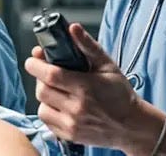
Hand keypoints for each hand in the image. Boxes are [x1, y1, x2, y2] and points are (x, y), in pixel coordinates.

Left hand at [24, 23, 139, 149]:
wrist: (131, 124)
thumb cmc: (120, 93)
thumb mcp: (107, 65)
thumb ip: (87, 46)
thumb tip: (72, 28)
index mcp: (85, 87)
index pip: (50, 74)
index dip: (36, 65)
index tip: (34, 59)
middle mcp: (77, 108)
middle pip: (42, 90)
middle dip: (41, 79)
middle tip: (49, 73)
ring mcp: (72, 125)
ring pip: (42, 107)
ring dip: (45, 96)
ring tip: (58, 91)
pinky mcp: (70, 136)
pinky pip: (47, 122)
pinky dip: (50, 111)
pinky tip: (61, 105)